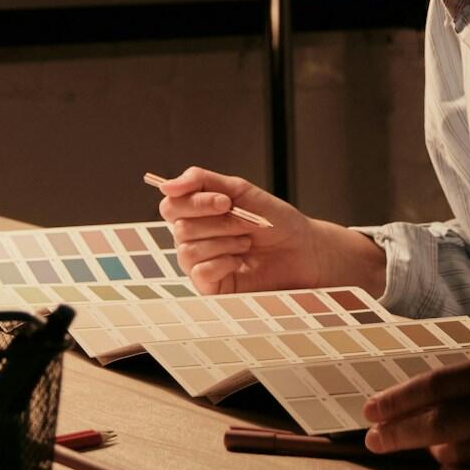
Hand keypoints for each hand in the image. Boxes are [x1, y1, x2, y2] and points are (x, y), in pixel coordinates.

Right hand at [155, 165, 361, 294]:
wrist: (304, 250)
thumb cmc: (275, 221)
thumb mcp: (240, 191)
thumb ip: (202, 181)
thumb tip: (166, 185)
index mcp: (198, 214)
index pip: (171, 205)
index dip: (194, 202)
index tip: (226, 201)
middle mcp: (194, 239)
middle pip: (180, 227)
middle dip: (219, 222)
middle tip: (246, 222)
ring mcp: (200, 264)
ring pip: (187, 250)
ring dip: (224, 242)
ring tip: (246, 242)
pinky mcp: (211, 288)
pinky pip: (199, 273)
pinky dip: (223, 262)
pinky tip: (240, 261)